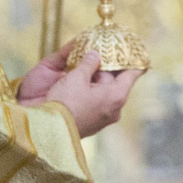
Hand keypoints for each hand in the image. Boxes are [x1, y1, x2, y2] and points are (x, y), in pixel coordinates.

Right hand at [19, 50, 141, 137]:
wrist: (47, 130)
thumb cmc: (64, 103)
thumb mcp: (76, 77)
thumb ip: (88, 64)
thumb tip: (95, 55)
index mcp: (117, 96)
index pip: (131, 74)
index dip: (132, 61)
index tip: (135, 52)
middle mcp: (115, 108)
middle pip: (115, 82)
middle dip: (106, 68)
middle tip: (99, 53)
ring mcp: (104, 118)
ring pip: (104, 92)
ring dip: (96, 80)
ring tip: (86, 65)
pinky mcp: (92, 124)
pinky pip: (96, 103)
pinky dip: (90, 92)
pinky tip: (78, 84)